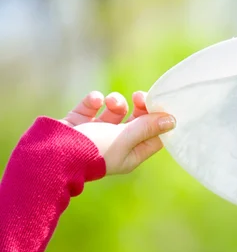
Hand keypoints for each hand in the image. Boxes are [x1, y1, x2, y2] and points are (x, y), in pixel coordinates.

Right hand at [59, 91, 175, 174]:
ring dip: (115, 102)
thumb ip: (147, 127)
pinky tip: (93, 101)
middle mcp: (115, 145)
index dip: (158, 121)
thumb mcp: (125, 137)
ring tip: (110, 102)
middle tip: (139, 96)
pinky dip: (94, 100)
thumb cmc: (93, 149)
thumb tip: (171, 120)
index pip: (153, 137)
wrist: (50, 152)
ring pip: (114, 111)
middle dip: (139, 107)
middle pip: (136, 122)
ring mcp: (96, 133)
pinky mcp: (79, 122)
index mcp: (130, 155)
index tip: (160, 105)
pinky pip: (92, 106)